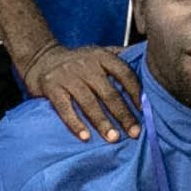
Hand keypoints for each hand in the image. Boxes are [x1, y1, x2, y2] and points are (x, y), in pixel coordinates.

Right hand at [21, 40, 145, 141]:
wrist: (41, 58)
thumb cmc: (77, 61)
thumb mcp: (98, 53)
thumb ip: (120, 56)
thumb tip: (148, 59)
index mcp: (101, 57)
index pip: (124, 73)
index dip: (135, 92)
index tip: (144, 111)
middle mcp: (86, 65)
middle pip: (109, 93)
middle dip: (123, 114)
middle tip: (134, 133)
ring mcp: (68, 76)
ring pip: (89, 102)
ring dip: (102, 122)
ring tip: (113, 138)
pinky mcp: (52, 88)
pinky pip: (65, 108)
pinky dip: (75, 123)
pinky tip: (85, 137)